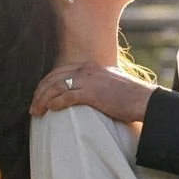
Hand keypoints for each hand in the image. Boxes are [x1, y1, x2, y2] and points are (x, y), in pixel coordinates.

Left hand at [31, 61, 151, 121]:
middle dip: (40, 92)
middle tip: (33, 106)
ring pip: (56, 87)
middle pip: (54, 78)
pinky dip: (55, 103)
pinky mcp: (92, 93)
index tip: (39, 96)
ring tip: (36, 112)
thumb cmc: (130, 96)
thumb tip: (84, 95)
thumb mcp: (109, 83)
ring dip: (43, 100)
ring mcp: (89, 80)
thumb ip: (95, 84)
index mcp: (90, 66)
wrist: (144, 100)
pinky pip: (67, 96)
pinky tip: (50, 110)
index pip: (60, 71)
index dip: (46, 84)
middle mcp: (87, 69)